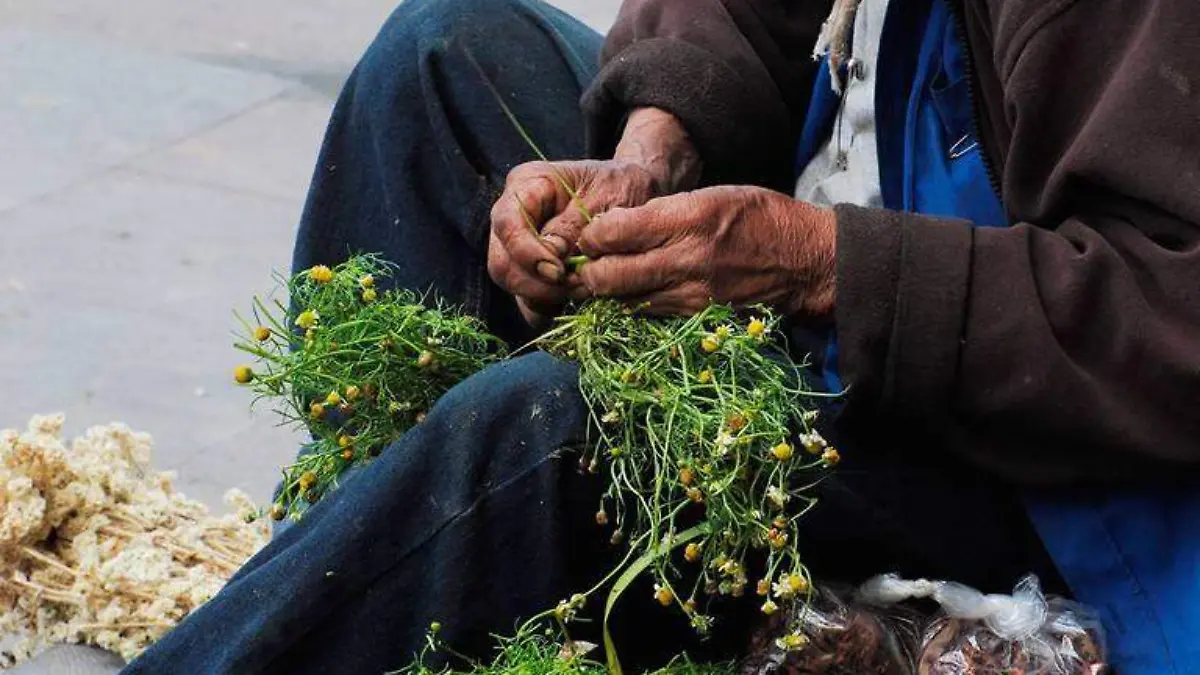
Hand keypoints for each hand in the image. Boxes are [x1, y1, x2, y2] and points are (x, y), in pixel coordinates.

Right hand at [488, 159, 661, 323]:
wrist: (636, 194)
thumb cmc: (622, 187)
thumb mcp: (606, 198)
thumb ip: (575, 226)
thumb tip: (552, 256)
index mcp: (528, 184)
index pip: (507, 224)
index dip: (527, 253)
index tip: (558, 271)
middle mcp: (515, 214)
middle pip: (501, 262)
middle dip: (537, 283)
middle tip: (577, 285)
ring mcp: (519, 244)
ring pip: (511, 283)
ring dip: (545, 296)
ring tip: (584, 289)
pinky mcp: (531, 270)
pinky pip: (526, 299)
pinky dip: (548, 307)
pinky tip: (575, 298)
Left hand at [575, 185, 836, 318]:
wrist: (805, 262)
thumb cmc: (759, 218)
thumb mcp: (712, 195)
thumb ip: (663, 211)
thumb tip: (615, 225)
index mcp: (689, 219)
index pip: (615, 233)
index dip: (592, 235)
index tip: (591, 234)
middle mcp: (686, 260)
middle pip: (608, 277)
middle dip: (588, 270)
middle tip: (587, 262)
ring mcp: (690, 295)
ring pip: (623, 301)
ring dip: (607, 291)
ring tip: (606, 277)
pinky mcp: (695, 317)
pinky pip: (648, 313)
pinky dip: (632, 304)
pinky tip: (633, 292)